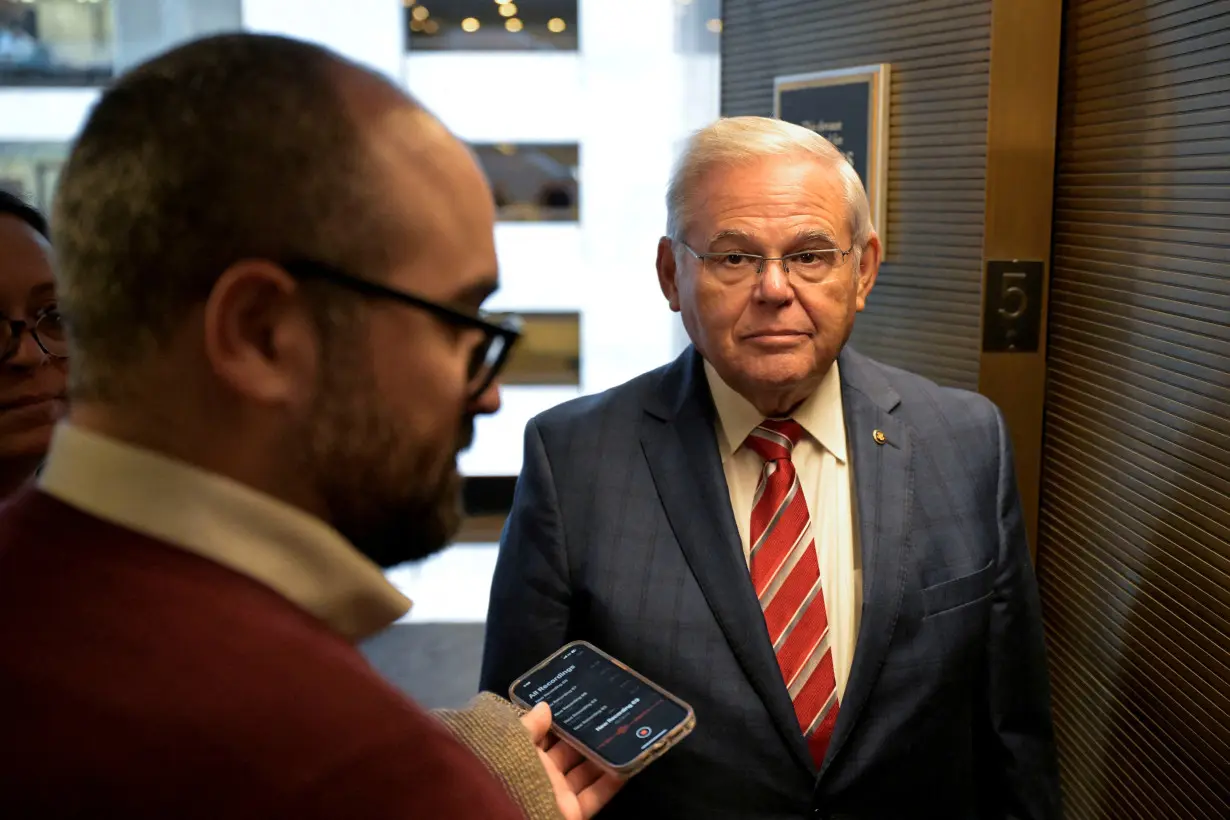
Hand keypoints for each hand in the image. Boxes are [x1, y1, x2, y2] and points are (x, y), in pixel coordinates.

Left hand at [520, 702, 623, 819]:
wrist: (511, 815)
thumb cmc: (509, 773)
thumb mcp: (511, 743)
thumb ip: (529, 726)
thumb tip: (545, 706)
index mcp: (522, 754)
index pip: (542, 733)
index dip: (557, 719)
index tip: (577, 700)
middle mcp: (542, 773)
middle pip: (568, 751)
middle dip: (584, 734)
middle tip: (606, 712)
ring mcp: (559, 793)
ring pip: (585, 771)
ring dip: (602, 756)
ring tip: (622, 733)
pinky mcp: (574, 811)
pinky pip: (596, 795)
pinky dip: (611, 783)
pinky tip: (627, 764)